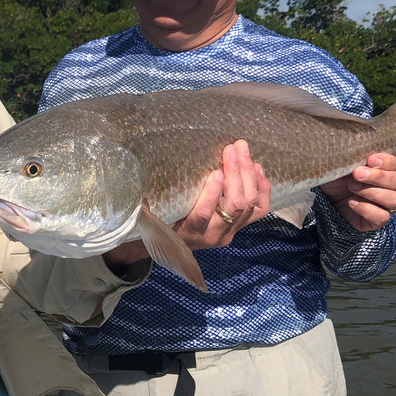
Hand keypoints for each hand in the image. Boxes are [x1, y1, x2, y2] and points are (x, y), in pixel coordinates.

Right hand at [102, 140, 270, 266]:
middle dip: (236, 173)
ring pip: (248, 205)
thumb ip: (147, 198)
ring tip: (243, 151)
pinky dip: (263, 189)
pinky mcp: (240, 228)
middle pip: (233, 205)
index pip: (203, 216)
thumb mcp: (152, 213)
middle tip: (233, 148)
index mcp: (187, 233)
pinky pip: (259, 211)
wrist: (173, 247)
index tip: (214, 171)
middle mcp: (212, 237)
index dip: (212, 194)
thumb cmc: (160, 222)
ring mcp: (230, 233)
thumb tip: (132, 168)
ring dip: (249, 175)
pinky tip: (259, 169)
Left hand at [319, 152, 395, 231]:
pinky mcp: (377, 220)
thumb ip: (352, 156)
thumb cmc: (336, 177)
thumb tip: (355, 146)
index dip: (385, 162)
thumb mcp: (341, 164)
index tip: (369, 160)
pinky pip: (382, 217)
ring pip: (394, 200)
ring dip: (371, 192)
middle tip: (357, 174)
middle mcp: (389, 187)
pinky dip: (366, 209)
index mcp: (384, 169)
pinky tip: (351, 202)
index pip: (394, 164)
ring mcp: (385, 205)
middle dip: (377, 177)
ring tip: (352, 187)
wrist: (325, 198)